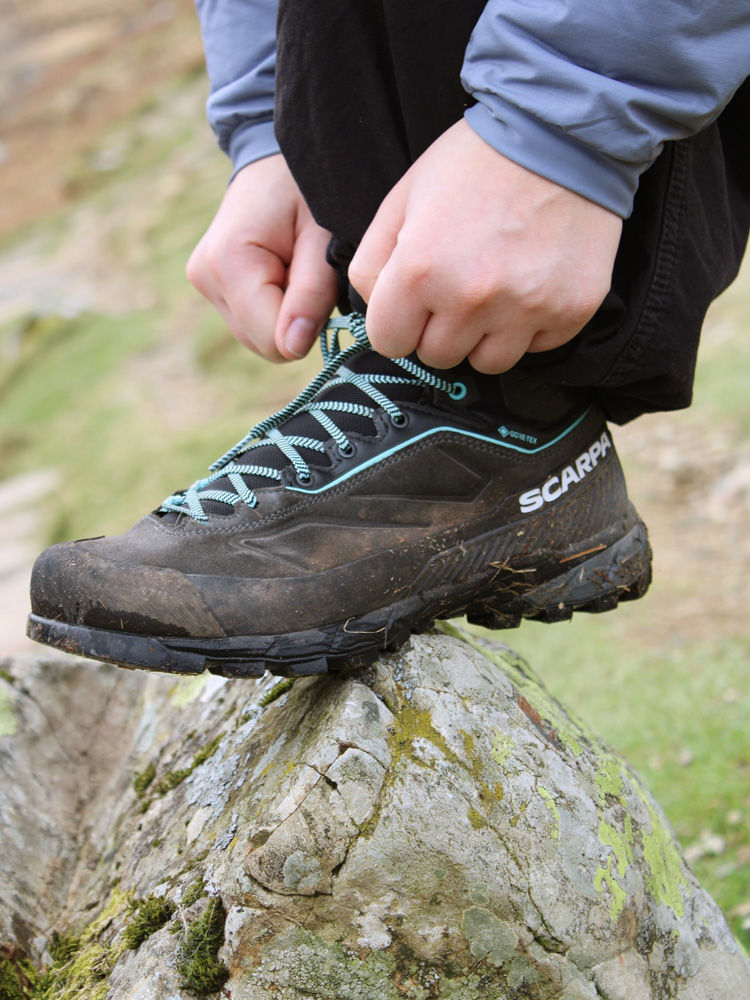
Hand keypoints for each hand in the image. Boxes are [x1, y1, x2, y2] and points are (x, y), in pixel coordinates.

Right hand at [186, 154, 337, 360]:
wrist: (273, 159)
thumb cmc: (306, 190)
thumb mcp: (322, 237)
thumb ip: (310, 294)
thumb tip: (293, 348)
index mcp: (228, 263)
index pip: (272, 339)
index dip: (307, 324)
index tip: (321, 283)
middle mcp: (205, 278)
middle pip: (264, 343)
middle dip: (296, 320)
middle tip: (309, 271)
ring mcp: (203, 283)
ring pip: (257, 338)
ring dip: (286, 315)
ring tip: (295, 267)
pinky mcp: (208, 286)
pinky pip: (250, 324)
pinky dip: (273, 308)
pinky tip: (281, 272)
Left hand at [348, 120, 621, 372]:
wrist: (561, 133)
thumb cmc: (473, 164)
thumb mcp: (402, 199)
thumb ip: (371, 263)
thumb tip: (373, 313)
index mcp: (419, 271)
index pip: (389, 343)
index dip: (397, 322)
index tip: (413, 300)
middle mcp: (471, 299)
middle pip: (436, 357)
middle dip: (439, 328)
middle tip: (458, 284)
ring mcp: (525, 310)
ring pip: (486, 363)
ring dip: (483, 336)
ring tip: (493, 289)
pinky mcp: (569, 312)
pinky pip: (535, 348)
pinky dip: (529, 326)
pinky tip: (530, 283)